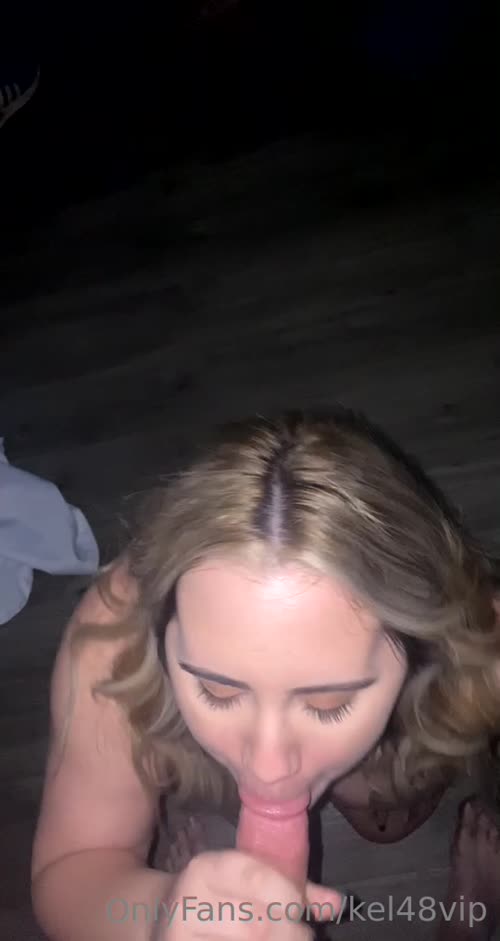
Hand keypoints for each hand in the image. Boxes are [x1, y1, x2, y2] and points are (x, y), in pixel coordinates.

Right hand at [153, 848, 343, 938]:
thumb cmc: (220, 899)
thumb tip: (338, 904)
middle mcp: (188, 901)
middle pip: (258, 926)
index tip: (300, 910)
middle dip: (290, 935)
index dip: (289, 896)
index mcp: (207, 867)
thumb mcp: (251, 881)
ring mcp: (179, 937)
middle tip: (301, 935)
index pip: (258, 877)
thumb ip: (295, 889)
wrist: (160, 921)